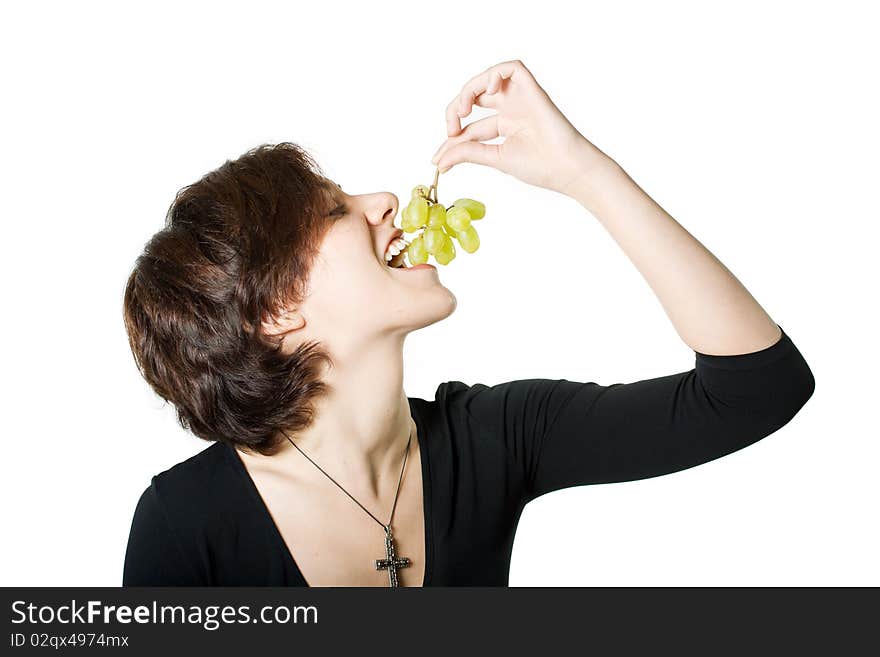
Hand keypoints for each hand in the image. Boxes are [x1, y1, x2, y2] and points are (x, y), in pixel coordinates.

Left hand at [431, 59, 610, 196]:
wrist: (566, 168)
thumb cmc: (540, 166)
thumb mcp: (495, 158)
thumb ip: (468, 153)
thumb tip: (438, 160)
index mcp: (505, 127)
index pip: (471, 128)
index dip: (452, 141)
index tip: (438, 160)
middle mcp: (511, 110)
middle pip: (474, 98)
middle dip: (455, 110)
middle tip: (451, 130)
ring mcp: (521, 98)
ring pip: (487, 79)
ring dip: (468, 90)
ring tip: (463, 111)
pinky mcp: (531, 89)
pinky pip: (511, 67)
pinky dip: (494, 73)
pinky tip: (487, 90)